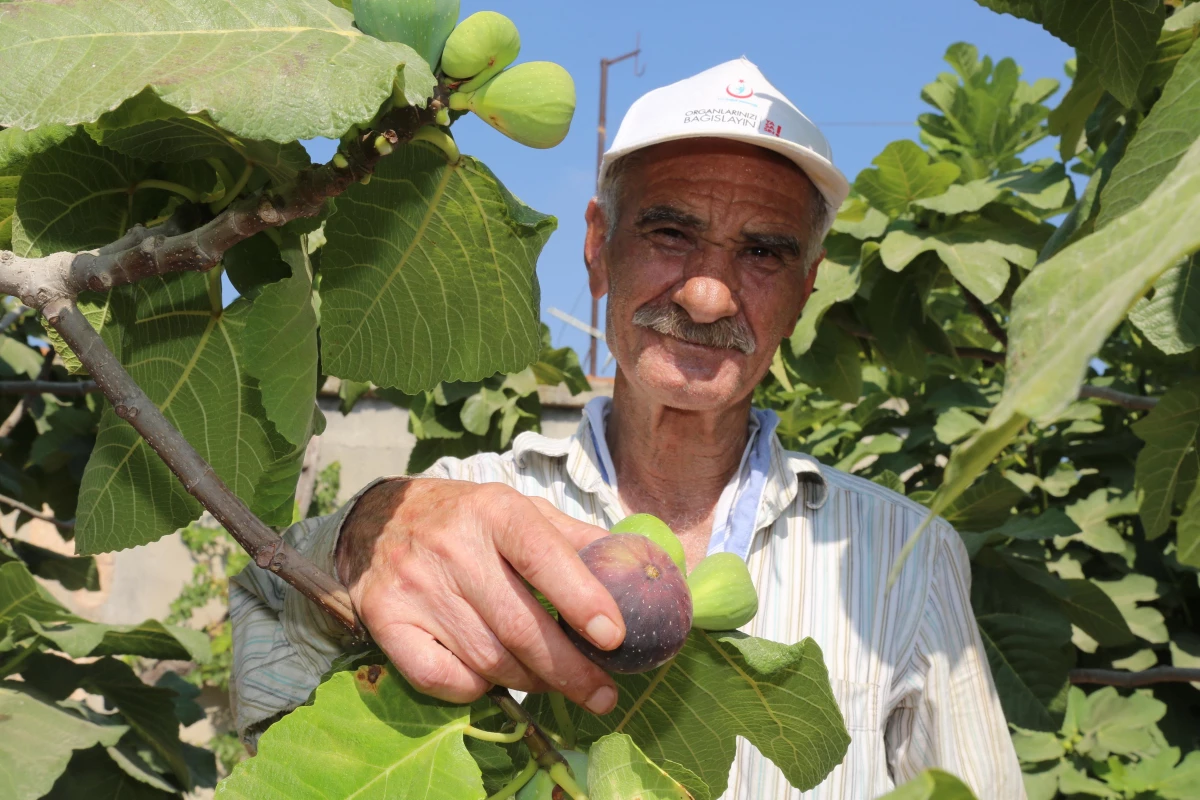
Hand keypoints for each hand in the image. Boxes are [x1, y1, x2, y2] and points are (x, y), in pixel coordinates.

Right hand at [335, 478, 624, 713]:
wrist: (377, 520)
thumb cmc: (467, 519)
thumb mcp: (519, 510)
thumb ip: (574, 539)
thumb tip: (635, 566)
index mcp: (495, 511)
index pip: (542, 555)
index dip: (581, 598)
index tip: (614, 637)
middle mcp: (452, 546)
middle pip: (519, 625)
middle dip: (570, 669)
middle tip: (604, 694)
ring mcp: (415, 586)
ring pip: (487, 658)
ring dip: (531, 682)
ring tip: (556, 685)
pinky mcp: (386, 619)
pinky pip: (440, 677)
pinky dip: (474, 688)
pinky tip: (492, 679)